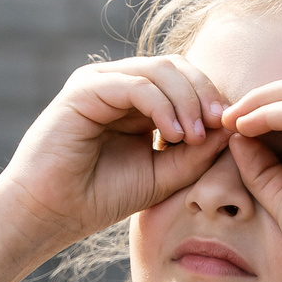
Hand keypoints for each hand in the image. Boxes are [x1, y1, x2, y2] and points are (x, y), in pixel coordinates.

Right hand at [0, 56, 235, 259]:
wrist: (49, 214)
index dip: (211, 98)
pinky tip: (174, 136)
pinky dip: (162, 107)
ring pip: (160, 71)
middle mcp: (117, 83)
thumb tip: (232, 126)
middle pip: (176, 67)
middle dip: (204, 94)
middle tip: (221, 125)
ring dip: (187, 101)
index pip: (184, 79)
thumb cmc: (100, 197)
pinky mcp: (83, 90)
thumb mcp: (163, 174)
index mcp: (135, 100)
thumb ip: (196, 152)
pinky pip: (135, 85)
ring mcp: (99, 82)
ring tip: (195, 138)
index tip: (232, 130)